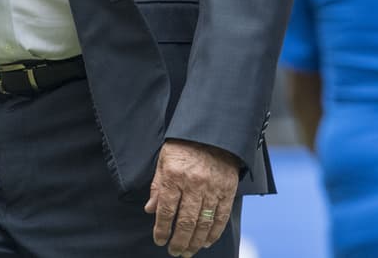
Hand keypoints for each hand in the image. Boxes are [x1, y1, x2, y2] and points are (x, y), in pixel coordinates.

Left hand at [145, 139, 239, 256]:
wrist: (211, 133)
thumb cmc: (183, 146)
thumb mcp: (163, 161)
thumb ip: (157, 186)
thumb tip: (150, 210)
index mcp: (174, 176)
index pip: (166, 210)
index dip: (162, 229)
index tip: (159, 240)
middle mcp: (193, 184)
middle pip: (185, 221)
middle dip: (179, 241)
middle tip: (175, 252)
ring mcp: (212, 188)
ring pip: (204, 223)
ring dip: (195, 241)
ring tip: (188, 251)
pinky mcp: (227, 191)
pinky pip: (221, 217)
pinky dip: (213, 233)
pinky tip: (206, 242)